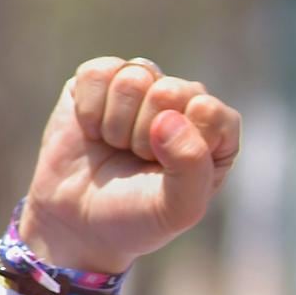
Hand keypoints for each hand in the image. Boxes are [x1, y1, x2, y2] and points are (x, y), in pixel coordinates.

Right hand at [17, 58, 240, 276]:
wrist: (79, 221)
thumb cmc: (137, 216)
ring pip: (133, 79)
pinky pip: (97, 73)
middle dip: (145, 136)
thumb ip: (191, 168)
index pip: (209, 111)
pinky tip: (93, 131)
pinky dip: (89, 110)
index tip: (165, 171)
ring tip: (117, 147)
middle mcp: (183, 101)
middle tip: (137, 160)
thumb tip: (169, 118)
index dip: (181, 144)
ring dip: (116, 125)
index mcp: (216, 132)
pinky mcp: (101, 78)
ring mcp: (143, 85)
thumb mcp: (177, 209)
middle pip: (170, 91)